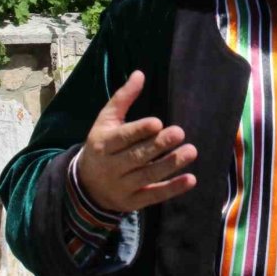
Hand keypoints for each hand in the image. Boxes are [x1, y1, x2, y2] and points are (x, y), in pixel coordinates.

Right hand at [77, 70, 197, 211]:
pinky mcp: (133, 202)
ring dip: (170, 165)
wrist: (86, 186)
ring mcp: (122, 186)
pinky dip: (172, 189)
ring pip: (147, 176)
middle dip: (158, 146)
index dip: (139, 131)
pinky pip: (154, 196)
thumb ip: (123, 98)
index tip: (158, 123)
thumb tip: (140, 73)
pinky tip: (190, 179)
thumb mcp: (106, 121)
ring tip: (190, 151)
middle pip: (136, 157)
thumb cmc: (102, 145)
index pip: (122, 138)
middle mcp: (111, 167)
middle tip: (179, 133)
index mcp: (103, 143)